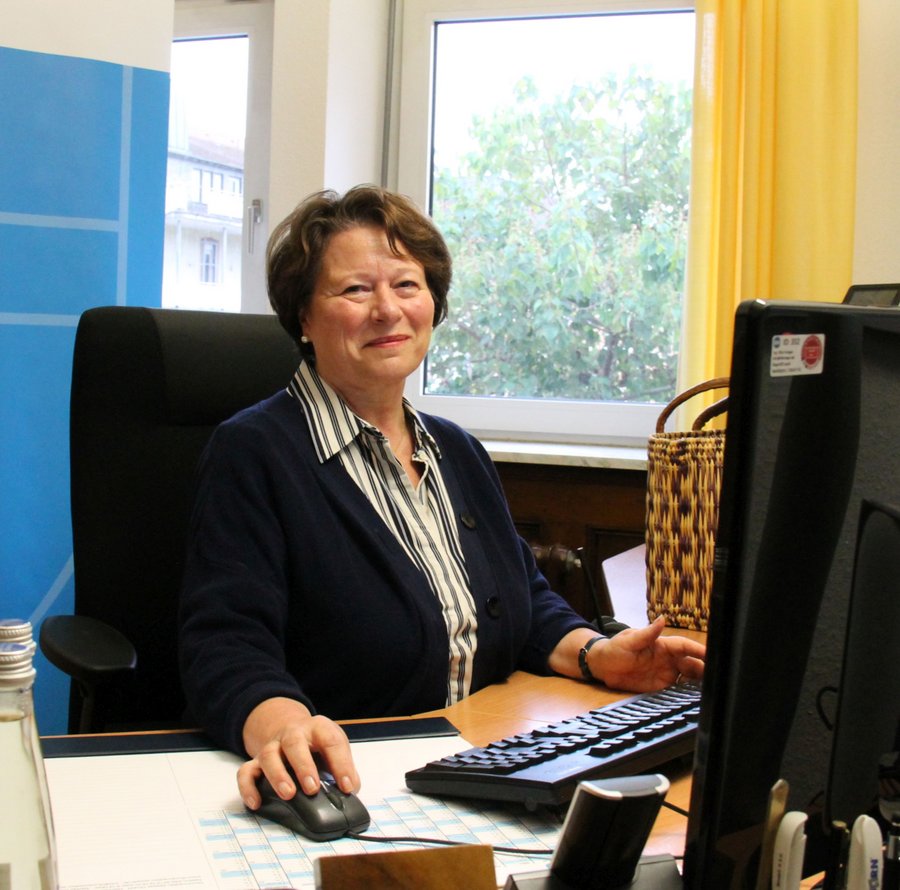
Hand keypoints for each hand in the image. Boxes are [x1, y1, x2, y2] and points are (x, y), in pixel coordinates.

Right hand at [237, 696, 360, 810]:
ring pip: (269, 756)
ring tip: (288, 794)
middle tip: (312, 788)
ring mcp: (273, 746)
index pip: (331, 741)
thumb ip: (344, 767)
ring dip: (278, 775)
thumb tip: (351, 789)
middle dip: (303, 766)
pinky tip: (256, 803)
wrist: (292, 728)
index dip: (341, 764)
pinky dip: (248, 787)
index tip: (347, 786)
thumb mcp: (335, 747)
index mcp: (318, 728)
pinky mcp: (256, 761)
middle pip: (294, 743)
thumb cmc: (317, 743)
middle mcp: (293, 734)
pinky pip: (246, 772)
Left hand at [590, 617, 704, 691]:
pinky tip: (696, 700)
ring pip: (689, 679)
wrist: (603, 666)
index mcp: (663, 646)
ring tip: (713, 692)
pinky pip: (678, 691)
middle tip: (719, 680)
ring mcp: (666, 674)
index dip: (700, 650)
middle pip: (693, 665)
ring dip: (700, 684)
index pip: (686, 646)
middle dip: (706, 671)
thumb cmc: (615, 648)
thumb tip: (662, 619)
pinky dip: (688, 694)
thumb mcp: (630, 640)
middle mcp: (668, 660)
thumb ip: (647, 633)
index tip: (713, 656)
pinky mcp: (661, 687)